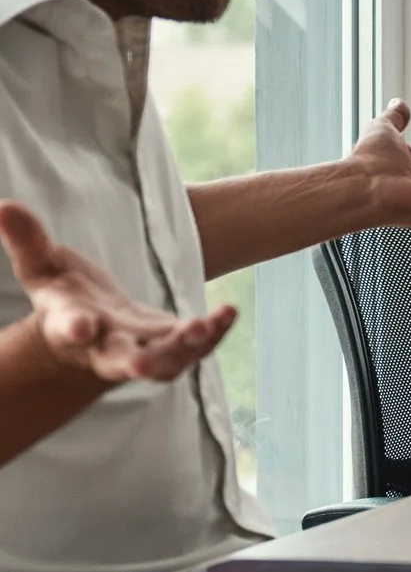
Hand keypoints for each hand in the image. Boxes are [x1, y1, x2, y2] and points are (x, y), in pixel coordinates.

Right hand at [3, 202, 234, 383]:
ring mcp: (143, 350)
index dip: (74, 328)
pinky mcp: (172, 347)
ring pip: (165, 362)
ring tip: (203, 326)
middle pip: (119, 361)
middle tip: (143, 366)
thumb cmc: (65, 296)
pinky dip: (213, 333)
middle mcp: (107, 346)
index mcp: (71, 325)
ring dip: (185, 348)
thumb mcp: (43, 267)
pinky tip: (228, 312)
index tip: (82, 326)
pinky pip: (196, 347)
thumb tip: (3, 206)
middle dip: (133, 363)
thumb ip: (28, 241)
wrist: (90, 332)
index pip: (69, 329)